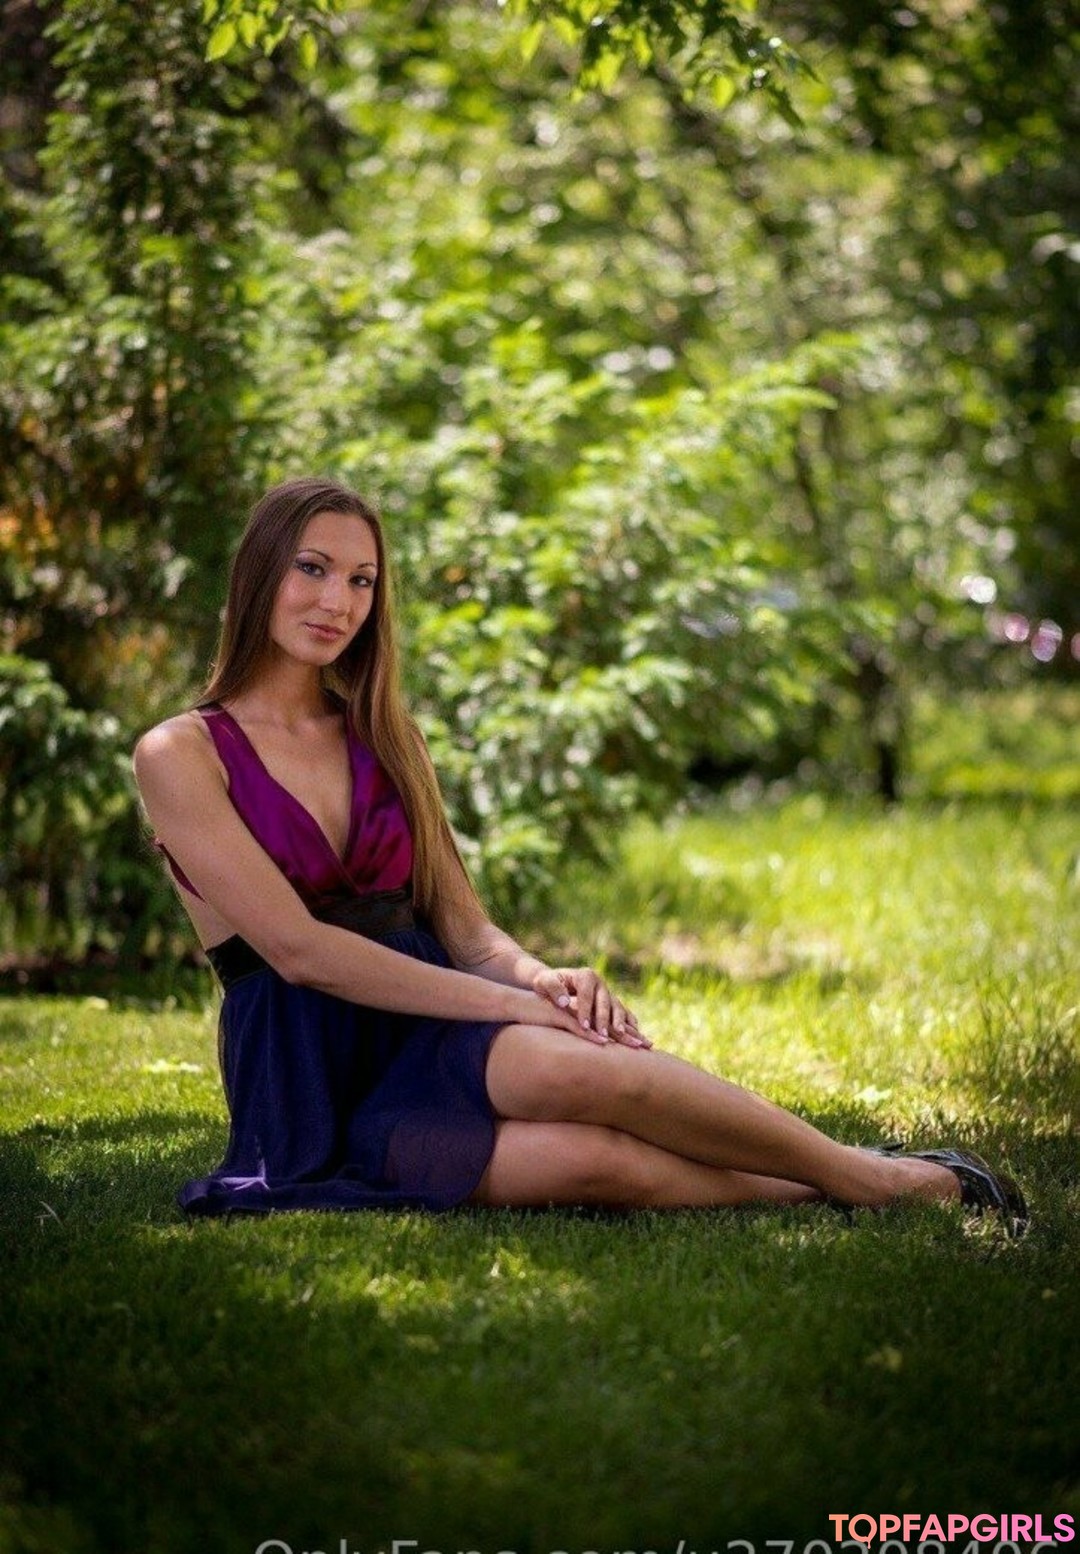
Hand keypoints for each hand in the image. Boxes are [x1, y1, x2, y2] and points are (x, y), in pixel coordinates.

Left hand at [531, 966, 650, 1048]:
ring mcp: (608, 994)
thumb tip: (564, 1002)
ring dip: (619, 1022)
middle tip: (602, 1035)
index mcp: (586, 976)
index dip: (585, 1010)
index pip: (586, 994)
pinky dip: (630, 1024)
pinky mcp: (612, 1004)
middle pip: (605, 1001)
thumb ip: (553, 988)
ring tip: (619, 1035)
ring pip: (618, 1007)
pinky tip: (634, 1035)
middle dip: (603, 1019)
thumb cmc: (546, 984)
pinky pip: (625, 1014)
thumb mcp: (544, 982)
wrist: (555, 984)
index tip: (583, 1025)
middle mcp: (600, 983)